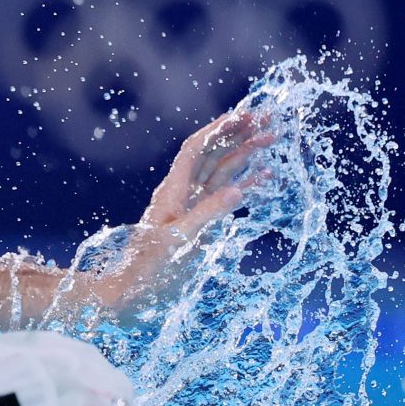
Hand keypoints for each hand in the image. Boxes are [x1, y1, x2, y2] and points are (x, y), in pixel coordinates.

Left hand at [92, 107, 271, 320]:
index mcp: (172, 191)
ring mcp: (192, 205)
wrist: (134, 290)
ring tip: (271, 138)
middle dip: (236, 134)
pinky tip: (264, 177)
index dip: (217, 130)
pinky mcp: (200, 220)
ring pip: (220, 171)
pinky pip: (224, 194)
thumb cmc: (150, 267)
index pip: (195, 149)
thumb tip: (239, 189)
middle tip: (265, 119)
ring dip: (244, 153)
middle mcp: (182, 193)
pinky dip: (244, 183)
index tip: (243, 115)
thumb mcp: (180, 240)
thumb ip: (208, 214)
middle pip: (210, 154)